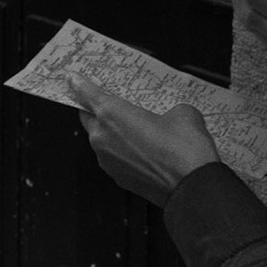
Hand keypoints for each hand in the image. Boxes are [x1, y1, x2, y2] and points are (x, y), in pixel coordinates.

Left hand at [68, 73, 220, 207]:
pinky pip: (112, 158)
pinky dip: (122, 153)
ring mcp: (107, 159)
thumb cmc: (184, 151)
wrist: (193, 187)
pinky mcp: (117, 177)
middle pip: (88, 118)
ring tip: (137, 132)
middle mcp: (102, 137)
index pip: (85, 93)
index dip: (79, 85)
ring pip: (100, 140)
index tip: (73, 79)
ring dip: (111, 134)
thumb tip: (174, 114)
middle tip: (113, 107)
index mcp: (111, 114)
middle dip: (96, 112)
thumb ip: (169, 108)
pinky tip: (143, 152)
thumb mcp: (183, 114)